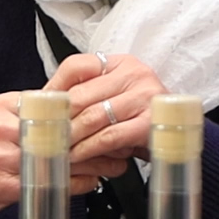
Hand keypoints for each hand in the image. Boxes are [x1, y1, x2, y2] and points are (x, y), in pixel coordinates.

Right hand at [0, 89, 123, 218]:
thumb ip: (32, 113)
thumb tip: (77, 105)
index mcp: (3, 106)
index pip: (52, 99)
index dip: (84, 108)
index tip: (109, 113)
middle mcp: (1, 126)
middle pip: (60, 127)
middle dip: (95, 136)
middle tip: (122, 142)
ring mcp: (2, 155)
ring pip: (60, 156)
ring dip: (92, 163)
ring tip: (114, 165)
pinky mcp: (5, 184)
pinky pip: (50, 181)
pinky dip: (76, 183)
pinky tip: (91, 183)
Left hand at [45, 52, 166, 165]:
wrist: (179, 135)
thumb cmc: (140, 116)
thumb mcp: (114, 96)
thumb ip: (86, 93)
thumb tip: (44, 102)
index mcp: (121, 63)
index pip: (76, 65)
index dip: (53, 87)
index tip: (40, 107)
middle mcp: (135, 74)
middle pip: (81, 94)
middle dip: (58, 119)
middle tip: (43, 134)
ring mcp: (145, 97)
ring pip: (93, 117)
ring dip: (70, 137)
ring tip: (57, 149)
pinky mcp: (150, 123)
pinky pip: (109, 137)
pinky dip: (88, 149)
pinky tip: (77, 156)